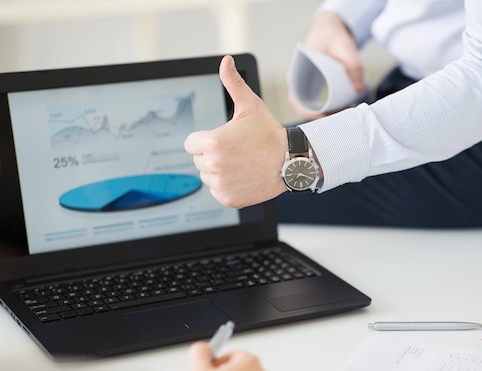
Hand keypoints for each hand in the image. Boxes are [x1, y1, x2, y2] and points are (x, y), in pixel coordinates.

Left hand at [185, 55, 287, 207]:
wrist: (291, 162)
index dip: (206, 140)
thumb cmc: (269, 134)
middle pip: (198, 160)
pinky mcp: (228, 199)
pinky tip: (244, 177)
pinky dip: (227, 186)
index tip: (225, 139)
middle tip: (237, 151)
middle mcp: (213, 165)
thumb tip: (226, 60)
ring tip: (242, 164)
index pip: (190, 144)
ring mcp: (220, 184)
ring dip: (219, 171)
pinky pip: (217, 191)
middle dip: (213, 155)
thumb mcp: (250, 106)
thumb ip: (232, 83)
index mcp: (212, 142)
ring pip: (207, 176)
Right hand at [287, 11, 365, 118]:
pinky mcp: (314, 87)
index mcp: (296, 72)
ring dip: (325, 114)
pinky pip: (317, 103)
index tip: (324, 117)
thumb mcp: (344, 47)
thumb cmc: (331, 35)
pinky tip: (341, 110)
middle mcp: (297, 81)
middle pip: (304, 107)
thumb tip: (360, 89)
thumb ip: (353, 65)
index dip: (308, 113)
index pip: (296, 100)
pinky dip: (328, 109)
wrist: (330, 27)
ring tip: (343, 115)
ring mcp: (305, 85)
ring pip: (311, 107)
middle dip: (320, 117)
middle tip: (339, 120)